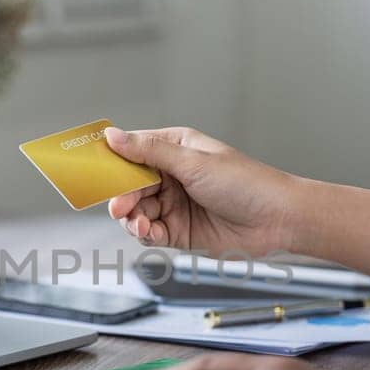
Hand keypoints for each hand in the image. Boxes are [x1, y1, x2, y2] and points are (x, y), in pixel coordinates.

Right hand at [105, 127, 307, 255]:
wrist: (278, 220)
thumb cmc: (246, 183)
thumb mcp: (193, 162)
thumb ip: (150, 152)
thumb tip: (113, 135)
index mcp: (175, 149)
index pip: (133, 151)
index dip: (111, 160)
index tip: (91, 170)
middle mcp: (172, 176)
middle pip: (130, 185)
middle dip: (121, 196)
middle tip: (118, 207)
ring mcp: (175, 204)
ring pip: (137, 212)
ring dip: (132, 219)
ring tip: (138, 224)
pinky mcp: (180, 231)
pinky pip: (151, 232)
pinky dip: (145, 234)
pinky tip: (149, 233)